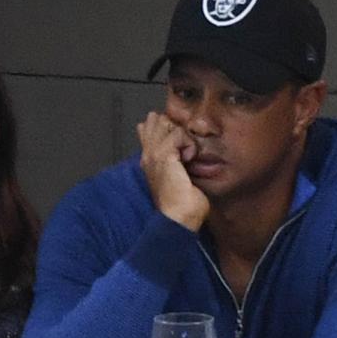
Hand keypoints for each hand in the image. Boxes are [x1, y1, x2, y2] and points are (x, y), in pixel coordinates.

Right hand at [138, 111, 207, 230]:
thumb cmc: (182, 204)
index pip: (148, 128)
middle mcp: (147, 155)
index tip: (181, 148)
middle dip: (174, 128)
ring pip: (166, 123)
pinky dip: (188, 144)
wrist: (178, 217)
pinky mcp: (163, 155)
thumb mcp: (179, 178)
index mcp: (148, 160)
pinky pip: (177, 133)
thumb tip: (186, 150)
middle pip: (155, 120)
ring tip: (187, 157)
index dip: (166, 127)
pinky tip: (189, 159)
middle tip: (185, 151)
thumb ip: (179, 161)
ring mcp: (153, 154)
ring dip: (182, 137)